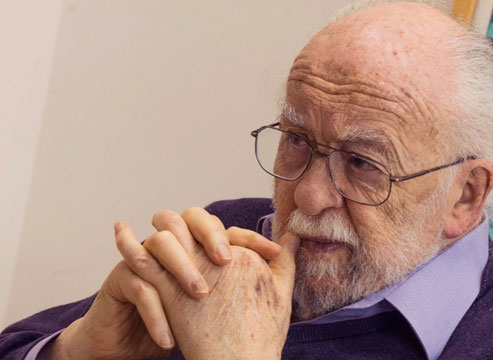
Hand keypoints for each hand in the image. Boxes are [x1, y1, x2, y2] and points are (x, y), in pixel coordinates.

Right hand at [45, 207, 279, 359]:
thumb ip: (261, 273)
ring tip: (201, 298)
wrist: (136, 349)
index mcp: (195, 247)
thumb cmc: (186, 325)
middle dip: (209, 236)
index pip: (223, 227)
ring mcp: (143, 260)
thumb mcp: (227, 303)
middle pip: (186, 219)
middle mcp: (170, 246)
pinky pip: (139, 287)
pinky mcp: (120, 282)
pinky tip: (169, 340)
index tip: (273, 254)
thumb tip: (291, 243)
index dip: (249, 237)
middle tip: (227, 262)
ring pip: (159, 244)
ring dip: (181, 269)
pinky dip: (155, 314)